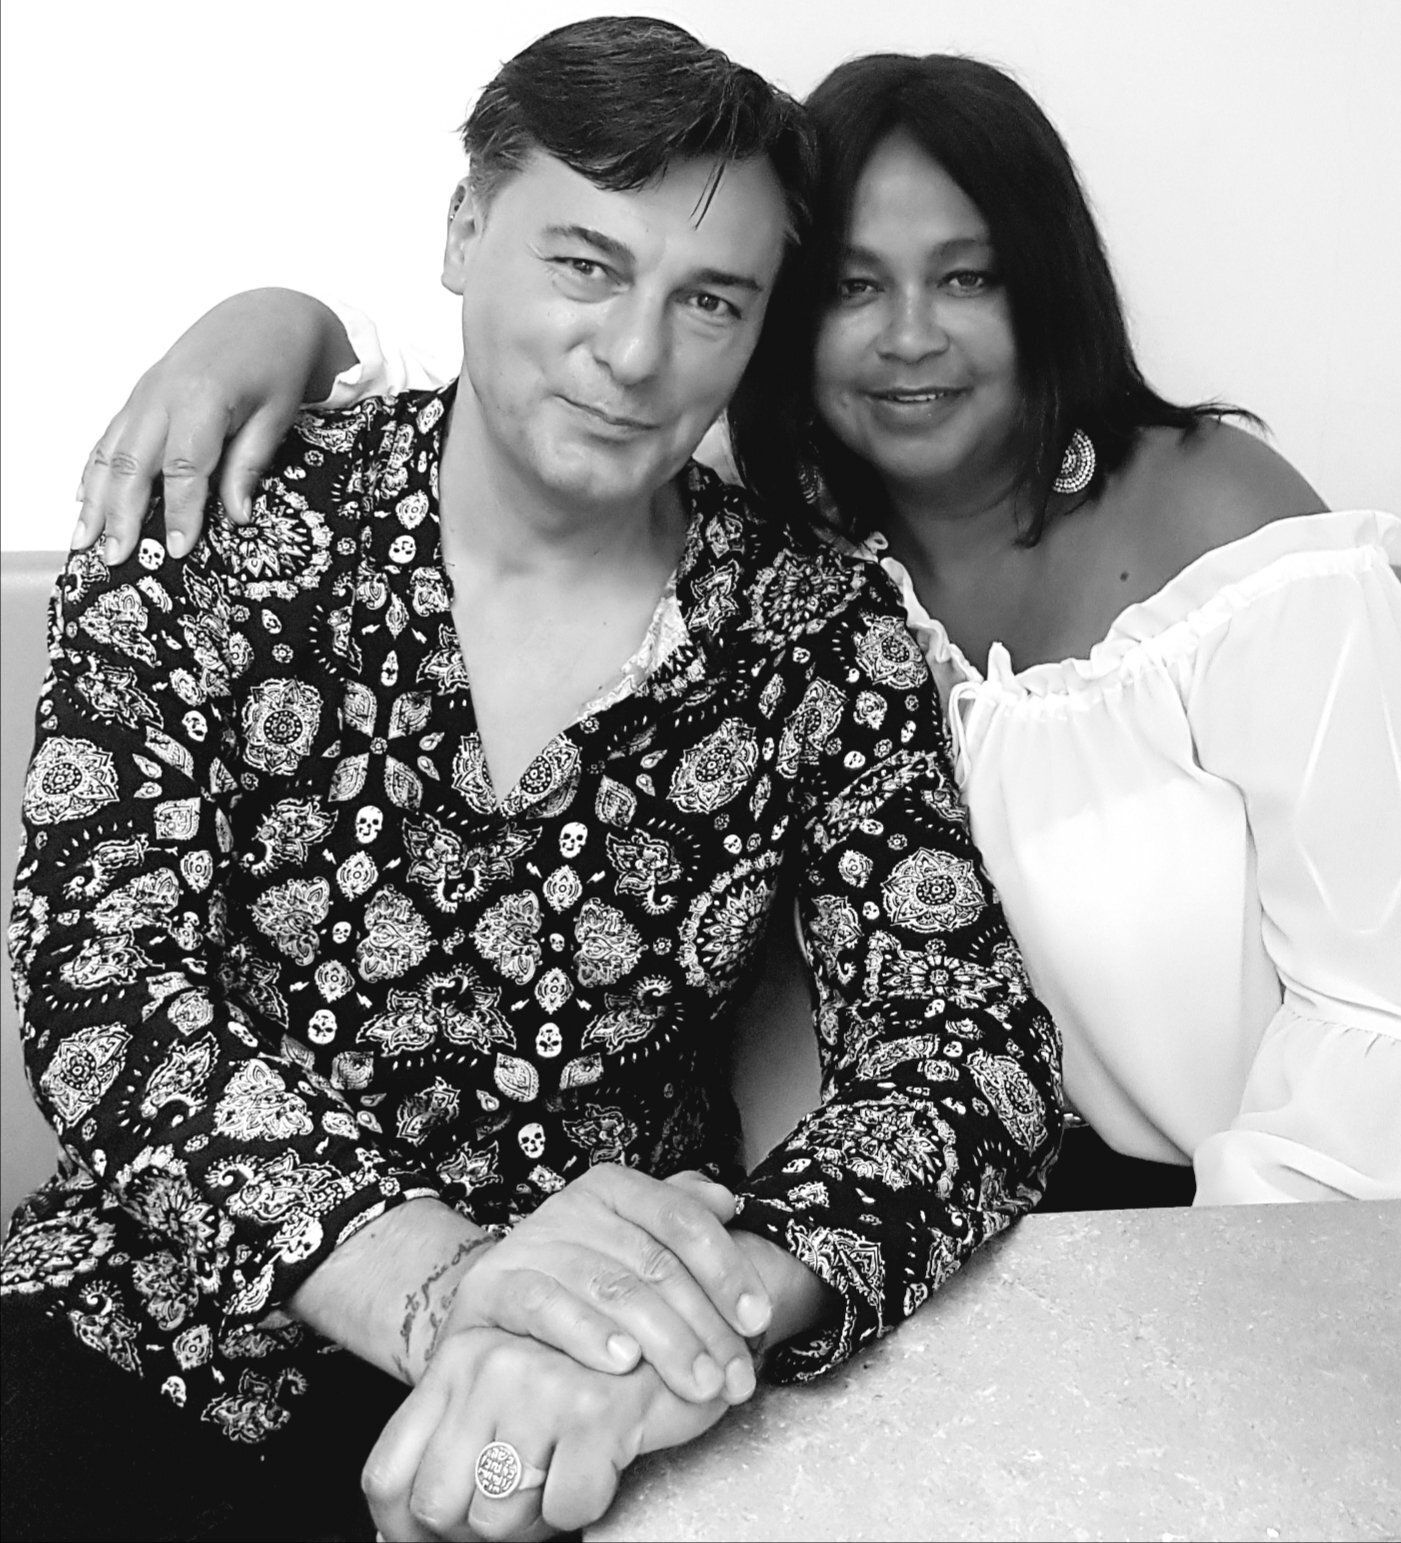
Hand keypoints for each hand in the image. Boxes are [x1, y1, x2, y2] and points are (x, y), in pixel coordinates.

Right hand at [72, 288, 354, 564]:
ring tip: (84, 540)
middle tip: (116, 558)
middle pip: (133, 463)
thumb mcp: (277, 416)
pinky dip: (92, 469)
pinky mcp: (139, 396)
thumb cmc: (275, 364)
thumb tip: (237, 517)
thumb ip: (250, 464)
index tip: (178, 549)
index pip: (185, 467)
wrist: (263, 316)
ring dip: (95, 499)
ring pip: (110, 451)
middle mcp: (163, 395)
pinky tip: (82, 499)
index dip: (180, 511)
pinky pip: (109, 436)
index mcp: (202, 398)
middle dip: (121, 515)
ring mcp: (145, 394)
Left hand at [363, 1326, 728, 1541]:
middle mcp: (488, 1364)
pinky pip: (564, 1510)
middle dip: (481, 1528)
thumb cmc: (591, 1376)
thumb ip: (455, 1446)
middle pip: (439, 1507)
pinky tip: (602, 1464)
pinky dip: (584, 1506)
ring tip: (566, 1474)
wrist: (681, 1337)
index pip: (388, 1478)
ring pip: (498, 1519)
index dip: (405, 1530)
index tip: (448, 1536)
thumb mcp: (507, 1394)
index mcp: (456, 1359)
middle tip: (527, 1501)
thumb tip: (399, 1535)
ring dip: (536, 1520)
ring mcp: (539, 1384)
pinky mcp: (595, 1410)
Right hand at [444, 1166, 771, 1406]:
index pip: (681, 1218)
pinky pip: (545, 1306)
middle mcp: (570, 1207)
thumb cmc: (581, 1283)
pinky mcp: (491, 1288)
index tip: (758, 1320)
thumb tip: (726, 1200)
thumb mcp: (631, 1245)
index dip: (726, 1269)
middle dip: (705, 1325)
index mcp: (612, 1188)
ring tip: (698, 1381)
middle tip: (736, 1377)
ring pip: (610, 1286)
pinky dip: (587, 1333)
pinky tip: (623, 1362)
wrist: (490, 1310)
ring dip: (664, 1339)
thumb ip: (680, 1217)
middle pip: (653, 1262)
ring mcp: (529, 1245)